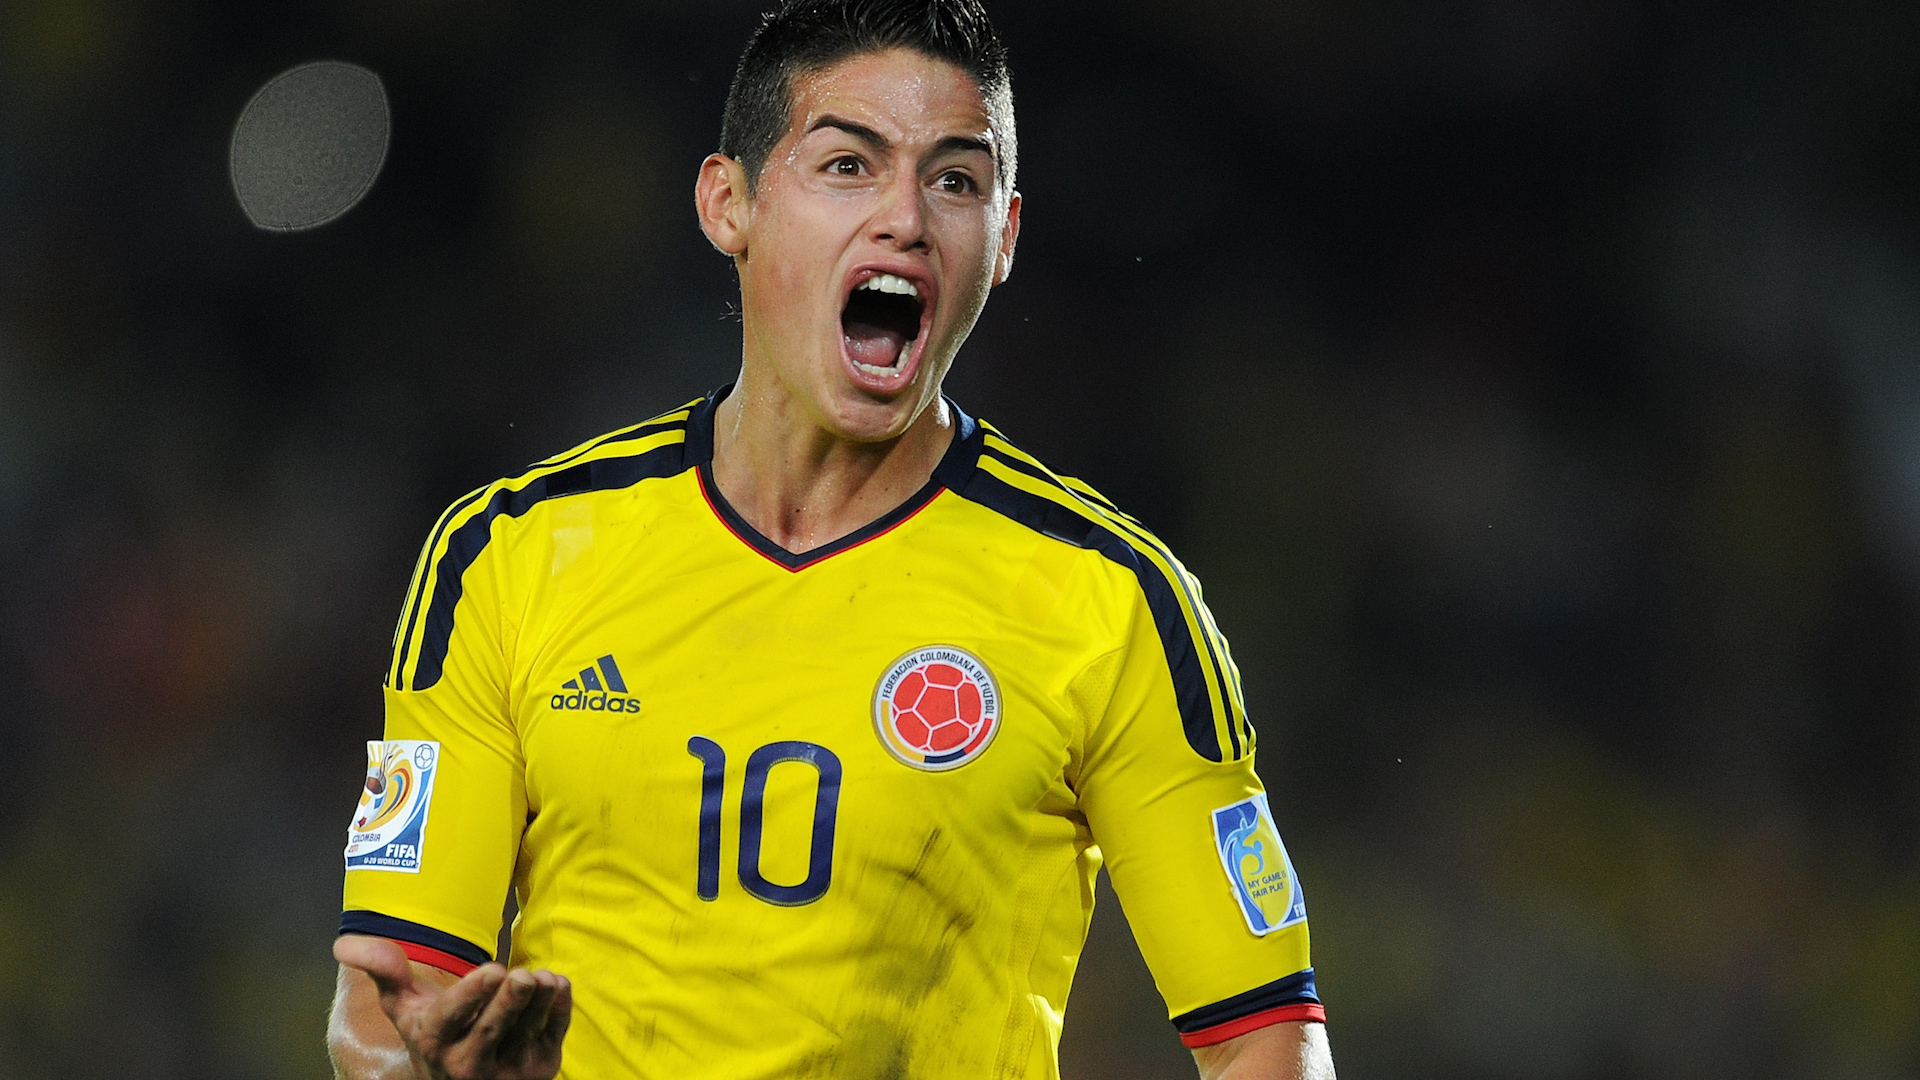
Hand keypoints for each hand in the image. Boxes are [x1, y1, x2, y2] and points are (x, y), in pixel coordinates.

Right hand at [333, 934, 571, 1079]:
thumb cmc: (434, 1033)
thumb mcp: (403, 1006)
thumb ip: (383, 970)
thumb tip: (344, 942)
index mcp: (433, 1041)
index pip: (452, 1020)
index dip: (472, 996)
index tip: (492, 970)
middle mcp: (468, 1063)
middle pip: (493, 1030)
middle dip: (509, 1002)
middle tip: (522, 975)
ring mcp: (507, 1070)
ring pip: (527, 1033)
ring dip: (538, 1003)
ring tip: (541, 977)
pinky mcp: (540, 1068)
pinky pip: (554, 1037)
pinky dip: (559, 1011)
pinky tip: (556, 985)